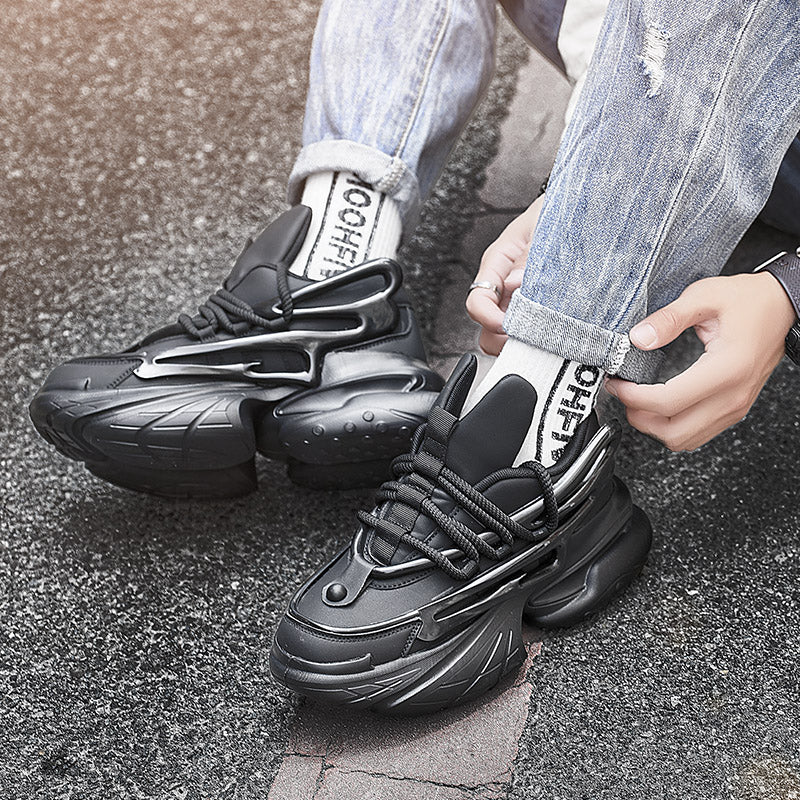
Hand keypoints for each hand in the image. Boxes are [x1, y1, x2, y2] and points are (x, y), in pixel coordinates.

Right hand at [466, 195, 544, 354]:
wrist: (582, 211)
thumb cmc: (557, 214)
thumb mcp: (544, 229)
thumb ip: (531, 257)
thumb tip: (515, 283)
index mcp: (498, 264)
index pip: (477, 302)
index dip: (489, 319)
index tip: (508, 325)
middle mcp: (504, 287)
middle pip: (487, 328)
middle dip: (504, 339)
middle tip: (531, 336)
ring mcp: (519, 301)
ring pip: (506, 337)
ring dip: (523, 342)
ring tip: (548, 336)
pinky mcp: (539, 311)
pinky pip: (532, 334)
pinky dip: (542, 341)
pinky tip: (559, 335)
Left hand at [605, 272, 795, 451]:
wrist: (783, 306)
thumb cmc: (749, 301)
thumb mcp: (705, 296)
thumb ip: (669, 318)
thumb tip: (638, 338)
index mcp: (726, 369)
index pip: (668, 401)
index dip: (633, 397)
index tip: (617, 382)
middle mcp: (733, 395)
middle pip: (674, 432)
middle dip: (640, 418)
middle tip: (623, 393)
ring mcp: (736, 406)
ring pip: (684, 439)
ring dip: (654, 426)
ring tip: (637, 401)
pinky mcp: (734, 409)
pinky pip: (697, 434)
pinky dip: (671, 426)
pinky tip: (659, 406)